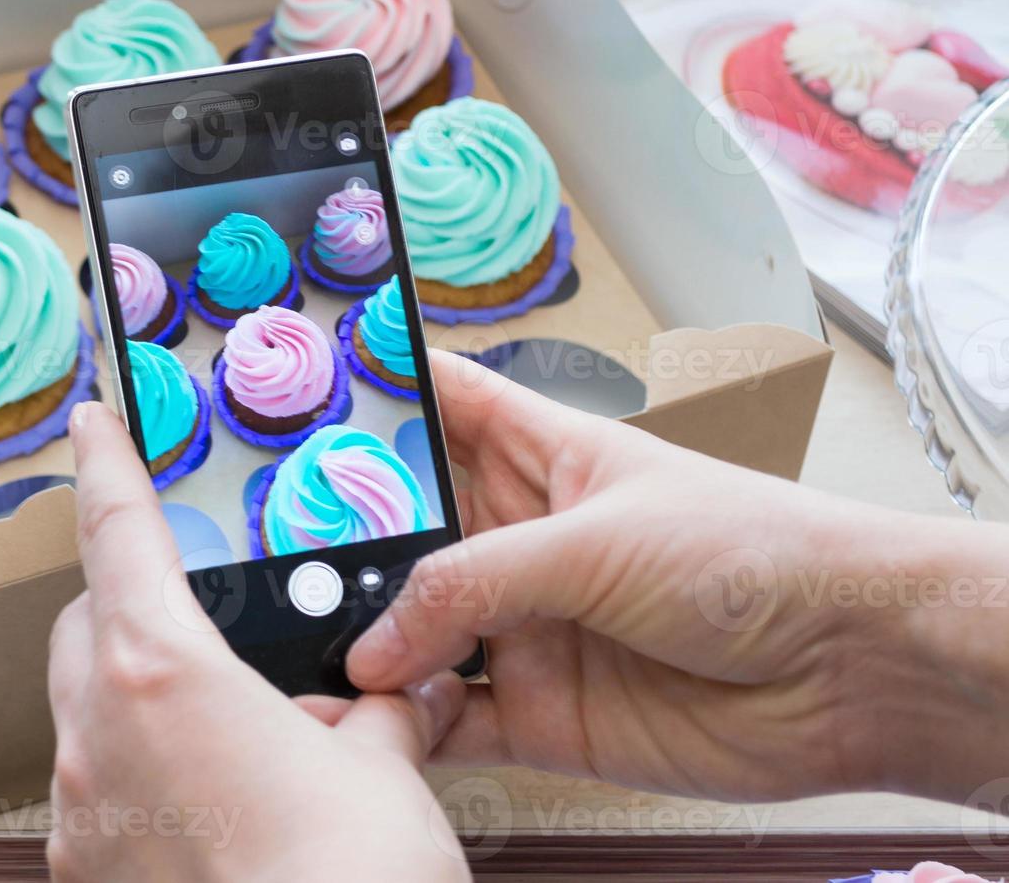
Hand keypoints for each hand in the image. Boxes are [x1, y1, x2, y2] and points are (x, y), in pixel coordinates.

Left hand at [46, 400, 472, 882]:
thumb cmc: (350, 879)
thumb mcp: (384, 769)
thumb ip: (380, 713)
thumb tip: (401, 698)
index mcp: (161, 673)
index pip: (118, 534)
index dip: (106, 464)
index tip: (92, 421)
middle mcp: (98, 736)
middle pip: (86, 626)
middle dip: (129, 603)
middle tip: (198, 616)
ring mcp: (82, 815)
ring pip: (86, 713)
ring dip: (139, 699)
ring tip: (229, 731)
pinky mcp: (88, 876)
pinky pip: (97, 793)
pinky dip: (139, 774)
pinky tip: (211, 807)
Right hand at [347, 350, 1008, 803]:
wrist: (848, 672)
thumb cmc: (753, 554)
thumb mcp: (595, 540)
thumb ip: (476, 583)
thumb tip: (379, 640)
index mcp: (542, 458)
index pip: (442, 405)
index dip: (375, 394)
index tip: (298, 393)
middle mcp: (523, 541)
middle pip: (407, 533)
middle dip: (343, 544)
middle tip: (270, 554)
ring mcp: (529, 629)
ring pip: (415, 631)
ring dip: (366, 641)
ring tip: (304, 641)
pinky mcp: (542, 713)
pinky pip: (449, 719)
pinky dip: (407, 722)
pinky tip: (373, 716)